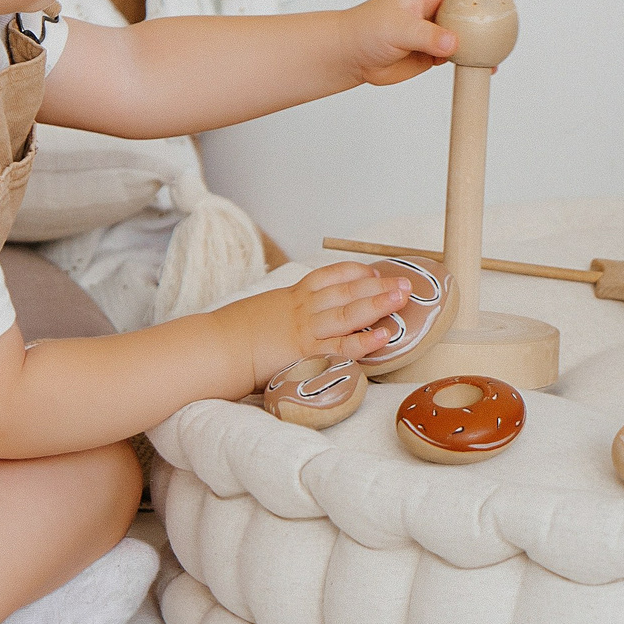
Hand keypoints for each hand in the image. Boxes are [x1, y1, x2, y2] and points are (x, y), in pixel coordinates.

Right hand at [218, 261, 411, 383]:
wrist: (218, 346)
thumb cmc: (233, 334)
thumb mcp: (261, 312)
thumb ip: (280, 313)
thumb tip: (291, 320)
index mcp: (292, 295)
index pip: (329, 276)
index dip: (354, 272)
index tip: (372, 271)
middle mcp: (303, 307)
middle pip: (347, 290)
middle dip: (378, 284)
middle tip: (405, 282)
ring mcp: (307, 329)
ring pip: (350, 311)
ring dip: (379, 302)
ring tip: (403, 296)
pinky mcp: (307, 353)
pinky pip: (342, 346)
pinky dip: (365, 340)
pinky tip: (384, 335)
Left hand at [340, 0, 507, 87]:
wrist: (351, 57)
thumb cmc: (366, 31)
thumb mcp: (397, 29)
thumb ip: (427, 36)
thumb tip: (454, 44)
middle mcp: (434, 7)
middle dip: (493, 3)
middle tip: (509, 16)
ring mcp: (436, 30)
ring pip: (469, 28)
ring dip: (486, 34)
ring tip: (503, 45)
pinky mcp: (434, 51)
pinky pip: (461, 53)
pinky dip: (475, 58)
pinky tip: (485, 67)